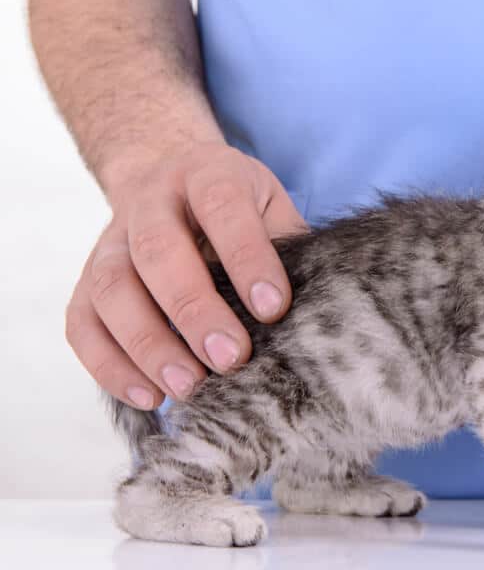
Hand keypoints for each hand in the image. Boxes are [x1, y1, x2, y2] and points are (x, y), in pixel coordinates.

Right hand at [66, 142, 306, 409]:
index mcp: (207, 173)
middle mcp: (151, 200)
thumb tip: (314, 309)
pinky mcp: (87, 280)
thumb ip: (289, 246)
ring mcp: (110, 240)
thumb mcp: (272, 206)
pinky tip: (149, 397)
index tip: (273, 309)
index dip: (246, 257)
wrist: (170, 178)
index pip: (222, 206)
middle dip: (194, 310)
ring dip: (148, 344)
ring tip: (189, 388)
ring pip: (112, 289)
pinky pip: (83, 323)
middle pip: (158, 251)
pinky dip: (110, 364)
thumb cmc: (240, 209)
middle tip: (231, 359)